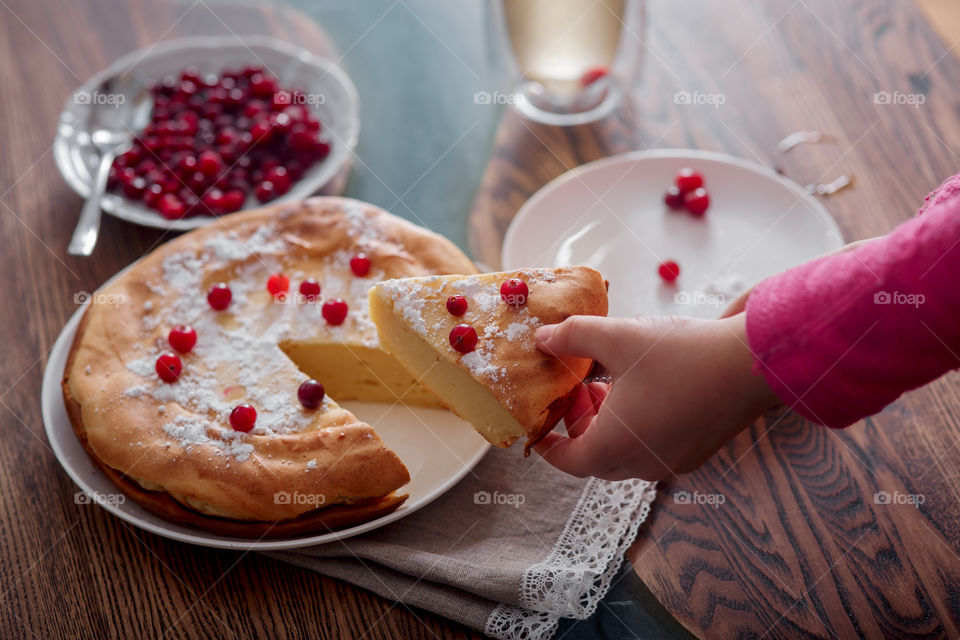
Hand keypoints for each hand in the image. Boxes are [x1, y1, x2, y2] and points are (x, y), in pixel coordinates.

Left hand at [532, 313, 778, 480]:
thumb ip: (572, 337)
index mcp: (617, 446)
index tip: (537, 427)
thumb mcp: (616, 336)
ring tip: (608, 382)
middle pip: (595, 457)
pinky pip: (652, 447)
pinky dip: (636, 426)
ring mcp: (673, 461)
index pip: (568, 461)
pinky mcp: (696, 451)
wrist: (753, 364)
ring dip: (607, 423)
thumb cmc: (680, 353)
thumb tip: (543, 340)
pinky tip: (643, 387)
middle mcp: (644, 464)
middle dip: (579, 424)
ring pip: (625, 452)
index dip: (547, 445)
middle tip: (578, 387)